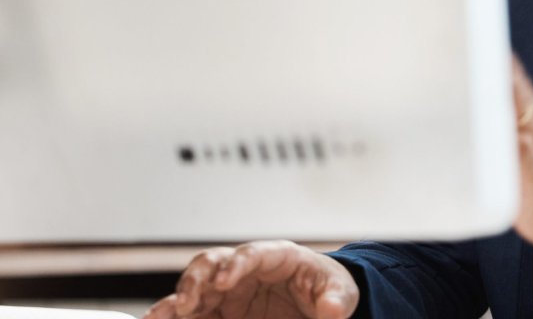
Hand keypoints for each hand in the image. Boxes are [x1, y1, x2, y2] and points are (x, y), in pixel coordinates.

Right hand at [144, 240, 357, 318]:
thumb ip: (336, 300)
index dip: (236, 263)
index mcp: (276, 257)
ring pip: (194, 287)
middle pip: (212, 263)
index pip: (252, 253)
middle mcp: (245, 269)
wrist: (320, 299)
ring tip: (158, 317)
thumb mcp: (340, 291)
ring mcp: (228, 290)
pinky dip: (174, 316)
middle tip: (188, 302)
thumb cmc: (327, 285)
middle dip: (197, 279)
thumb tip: (332, 311)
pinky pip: (192, 312)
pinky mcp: (219, 310)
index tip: (225, 279)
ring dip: (176, 301)